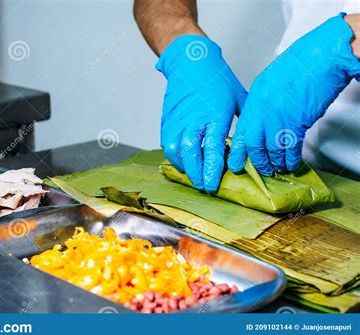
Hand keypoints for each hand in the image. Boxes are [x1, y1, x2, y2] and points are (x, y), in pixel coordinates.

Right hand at [157, 35, 246, 190]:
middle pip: (191, 154)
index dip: (212, 170)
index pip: (213, 149)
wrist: (191, 62)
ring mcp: (178, 120)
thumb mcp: (238, 98)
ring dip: (184, 167)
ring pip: (176, 151)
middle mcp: (194, 120)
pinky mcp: (168, 120)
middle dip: (197, 174)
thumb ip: (245, 121)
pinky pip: (167, 143)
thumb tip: (254, 140)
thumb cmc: (217, 78)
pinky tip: (183, 161)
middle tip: (204, 186)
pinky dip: (174, 156)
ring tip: (193, 176)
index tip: (214, 183)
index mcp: (215, 116)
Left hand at [228, 13, 359, 175]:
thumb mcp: (272, 81)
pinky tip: (291, 163)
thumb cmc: (303, 62)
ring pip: (271, 149)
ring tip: (277, 168)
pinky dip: (291, 159)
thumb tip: (263, 119)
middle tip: (259, 169)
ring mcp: (278, 117)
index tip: (235, 160)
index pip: (241, 129)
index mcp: (255, 97)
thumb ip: (264, 102)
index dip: (238, 148)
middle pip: (252, 143)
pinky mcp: (296, 123)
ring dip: (274, 162)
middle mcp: (263, 109)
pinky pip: (290, 148)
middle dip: (255, 160)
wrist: (324, 56)